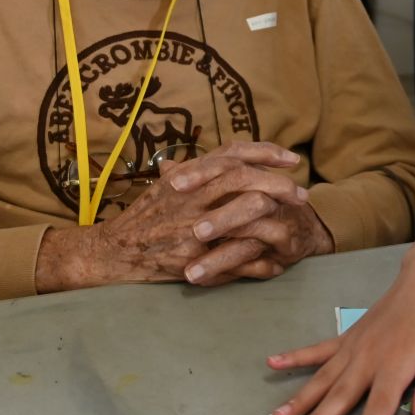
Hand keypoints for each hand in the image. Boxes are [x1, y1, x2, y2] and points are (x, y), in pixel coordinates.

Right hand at [35, 142, 301, 290]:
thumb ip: (197, 172)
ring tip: (294, 221)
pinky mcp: (193, 255)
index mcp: (187, 175)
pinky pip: (234, 256)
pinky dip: (257, 260)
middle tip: (300, 191)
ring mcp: (192, 225)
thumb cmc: (143, 217)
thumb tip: (226, 159)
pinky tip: (277, 262)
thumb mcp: (167, 186)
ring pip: (243, 211)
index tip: (290, 157)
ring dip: (273, 215)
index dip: (264, 152)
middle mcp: (190, 195)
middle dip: (276, 181)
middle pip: (242, 177)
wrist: (114, 251)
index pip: (231, 153)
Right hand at [264, 253, 414, 414]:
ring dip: (300, 399)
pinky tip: (273, 362)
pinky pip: (318, 350)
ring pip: (322, 378)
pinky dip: (295, 357)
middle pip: (341, 395)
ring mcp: (353, 346)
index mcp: (396, 365)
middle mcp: (368, 358)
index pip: (380, 406)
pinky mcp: (348, 337)